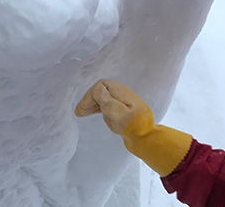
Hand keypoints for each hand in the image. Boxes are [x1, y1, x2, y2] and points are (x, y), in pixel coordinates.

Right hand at [75, 79, 192, 176]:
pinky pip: (107, 103)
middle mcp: (121, 93)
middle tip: (79, 112)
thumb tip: (97, 89)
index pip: (100, 86)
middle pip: (100, 91)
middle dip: (89, 100)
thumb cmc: (132, 125)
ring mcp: (122, 100)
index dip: (89, 96)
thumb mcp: (119, 114)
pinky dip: (97, 107)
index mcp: (120, 91)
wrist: (146, 137)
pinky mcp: (122, 109)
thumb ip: (107, 101)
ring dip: (91, 104)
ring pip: (102, 97)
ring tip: (81, 113)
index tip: (82, 109)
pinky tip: (91, 113)